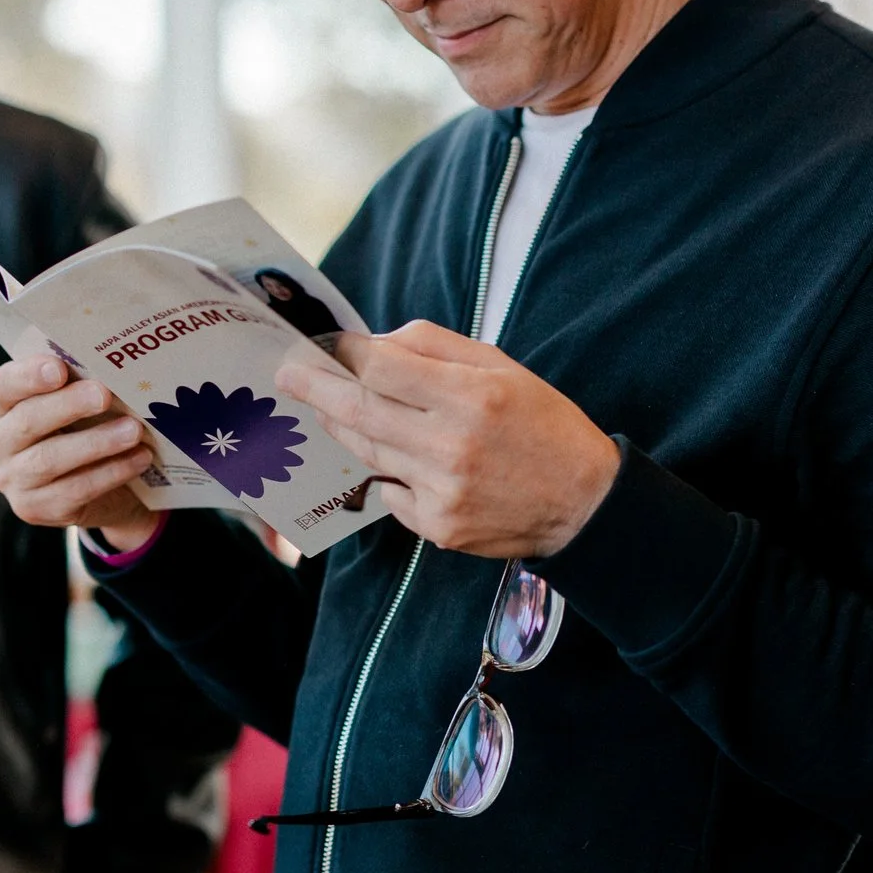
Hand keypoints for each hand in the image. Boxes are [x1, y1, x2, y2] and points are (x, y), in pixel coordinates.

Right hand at [0, 355, 159, 549]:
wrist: (98, 491)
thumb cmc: (83, 431)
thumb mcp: (77, 406)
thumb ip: (80, 385)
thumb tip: (113, 368)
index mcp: (3, 406)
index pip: (4, 385)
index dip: (29, 375)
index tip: (59, 368)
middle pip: (28, 420)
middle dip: (69, 405)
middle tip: (104, 394)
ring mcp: (13, 479)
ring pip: (49, 459)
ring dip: (96, 442)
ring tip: (133, 430)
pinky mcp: (34, 509)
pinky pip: (74, 490)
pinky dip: (111, 473)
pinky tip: (139, 458)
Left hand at [276, 321, 620, 557]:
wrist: (585, 504)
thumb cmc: (543, 424)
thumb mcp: (502, 367)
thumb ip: (435, 348)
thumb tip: (375, 344)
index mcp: (471, 396)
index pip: (382, 366)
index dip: (346, 353)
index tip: (325, 344)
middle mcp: (451, 444)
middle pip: (359, 410)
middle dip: (315, 388)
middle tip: (287, 374)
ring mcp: (441, 491)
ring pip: (368, 451)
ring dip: (341, 426)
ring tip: (323, 407)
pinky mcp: (439, 528)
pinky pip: (390, 492)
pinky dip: (387, 472)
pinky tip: (401, 460)